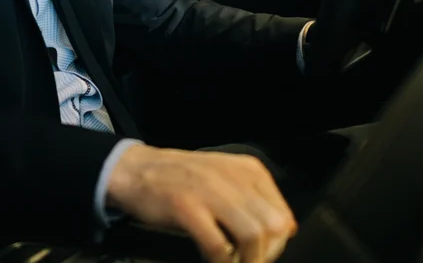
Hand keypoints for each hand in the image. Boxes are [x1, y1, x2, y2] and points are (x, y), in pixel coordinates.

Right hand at [106, 144, 296, 261]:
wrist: (136, 170)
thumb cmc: (183, 179)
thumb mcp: (226, 178)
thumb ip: (254, 198)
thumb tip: (286, 229)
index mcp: (248, 170)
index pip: (283, 214)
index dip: (277, 243)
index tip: (261, 254)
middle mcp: (233, 177)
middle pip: (273, 227)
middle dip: (266, 254)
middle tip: (248, 262)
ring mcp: (210, 191)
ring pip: (252, 237)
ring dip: (247, 261)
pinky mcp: (187, 208)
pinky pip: (219, 246)